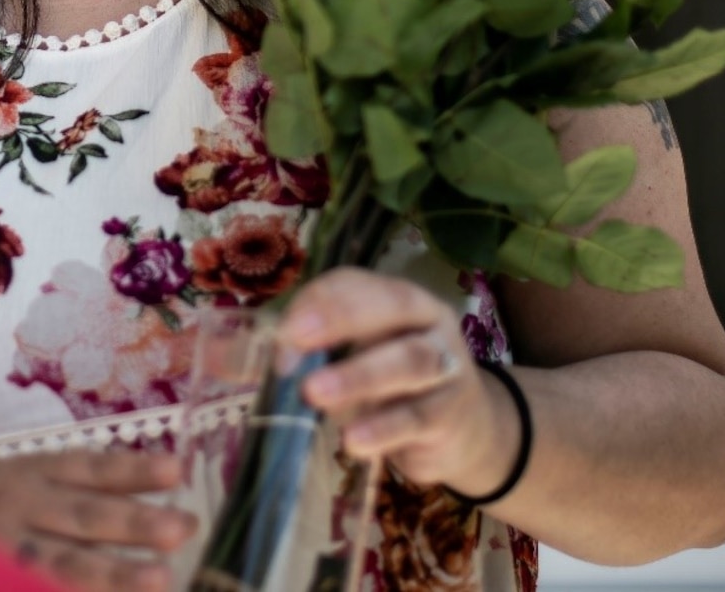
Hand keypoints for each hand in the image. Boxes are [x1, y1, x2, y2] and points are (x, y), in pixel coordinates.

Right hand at [0, 449, 196, 590]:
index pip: (88, 469)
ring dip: (113, 574)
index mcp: (31, 474)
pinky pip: (37, 588)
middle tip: (183, 527)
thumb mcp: (24, 480)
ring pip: (64, 565)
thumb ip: (81, 488)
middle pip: (84, 517)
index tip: (175, 470)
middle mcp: (21, 509)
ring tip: (162, 580)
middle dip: (134, 523)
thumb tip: (161, 500)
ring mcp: (5, 551)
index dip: (131, 470)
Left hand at [277, 268, 521, 497]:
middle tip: (296, 338)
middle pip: (393, 306)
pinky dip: (381, 428)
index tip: (282, 331)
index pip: (357, 283)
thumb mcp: (358, 358)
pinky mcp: (450, 417)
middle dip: (342, 317)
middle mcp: (430, 324)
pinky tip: (352, 440)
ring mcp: (447, 368)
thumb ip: (315, 351)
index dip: (318, 301)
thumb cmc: (393, 385)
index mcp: (399, 299)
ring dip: (358, 375)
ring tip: (313, 392)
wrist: (467, 432)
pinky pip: (416, 418)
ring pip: (409, 362)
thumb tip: (257, 358)